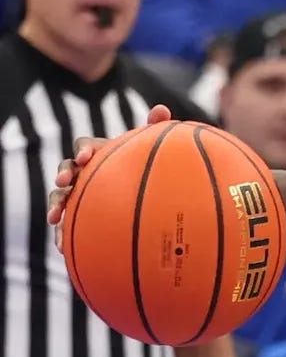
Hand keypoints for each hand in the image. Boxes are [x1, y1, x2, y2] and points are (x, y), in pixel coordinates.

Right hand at [48, 104, 171, 251]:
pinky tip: (62, 247)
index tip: (87, 157)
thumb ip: (153, 128)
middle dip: (63, 174)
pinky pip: (65, 224)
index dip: (83, 149)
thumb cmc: (143, 166)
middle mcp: (83, 172)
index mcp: (98, 153)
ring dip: (55, 205)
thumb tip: (161, 108)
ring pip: (59, 197)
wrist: (140, 193)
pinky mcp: (76, 215)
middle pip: (66, 169)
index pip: (84, 145)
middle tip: (65, 182)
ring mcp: (77, 193)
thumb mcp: (148, 148)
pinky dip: (61, 233)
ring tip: (54, 218)